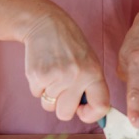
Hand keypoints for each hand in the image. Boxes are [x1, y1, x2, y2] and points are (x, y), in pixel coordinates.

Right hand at [22, 10, 109, 124]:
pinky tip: (43, 67)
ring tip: (53, 72)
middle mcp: (77, 76)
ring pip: (49, 105)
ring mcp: (57, 76)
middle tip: (61, 88)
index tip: (82, 110)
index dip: (90, 115)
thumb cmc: (70, 45)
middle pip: (65, 114)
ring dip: (48, 93)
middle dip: (61, 106)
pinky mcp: (38, 75)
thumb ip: (91, 86)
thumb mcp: (89, 61)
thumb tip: (92, 115)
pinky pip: (36, 94)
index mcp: (94, 73)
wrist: (47, 24)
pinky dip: (38, 85)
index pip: (101, 106)